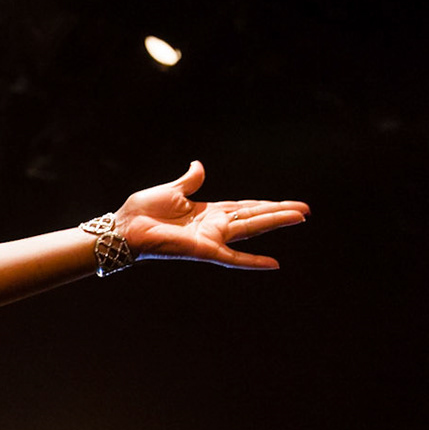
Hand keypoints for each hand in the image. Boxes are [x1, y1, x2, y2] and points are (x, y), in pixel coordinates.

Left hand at [114, 161, 308, 270]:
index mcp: (208, 212)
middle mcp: (214, 226)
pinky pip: (232, 258)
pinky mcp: (203, 251)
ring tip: (300, 218)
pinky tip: (273, 264)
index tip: (291, 204)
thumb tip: (199, 165)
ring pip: (250, 229)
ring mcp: (211, 239)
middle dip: (280, 213)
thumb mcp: (171, 191)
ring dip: (275, 223)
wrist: (122, 227)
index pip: (245, 207)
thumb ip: (190, 180)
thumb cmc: (142, 212)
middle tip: (306, 211)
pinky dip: (252, 262)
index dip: (267, 205)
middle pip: (254, 217)